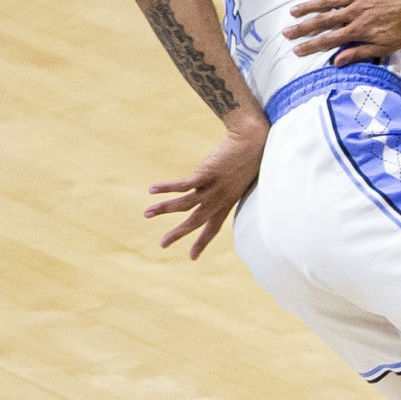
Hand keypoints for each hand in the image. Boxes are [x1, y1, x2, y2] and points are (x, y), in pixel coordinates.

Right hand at [144, 124, 266, 258]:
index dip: (202, 242)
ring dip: (164, 209)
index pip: (214, 227)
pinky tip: (152, 190)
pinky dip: (167, 188)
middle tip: (163, 244)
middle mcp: (220, 199)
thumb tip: (219, 188)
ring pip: (185, 205)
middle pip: (196, 221)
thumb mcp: (238, 179)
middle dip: (179, 234)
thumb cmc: (247, 158)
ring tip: (146, 214)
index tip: (192, 257)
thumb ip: (227, 187)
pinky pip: (183, 185)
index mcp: (227, 202)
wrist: (253, 142)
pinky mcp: (206, 174)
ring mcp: (213, 188)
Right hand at [284, 0, 400, 65]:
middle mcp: (354, 13)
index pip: (328, 40)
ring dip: (309, 6)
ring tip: (293, 11)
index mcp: (358, 30)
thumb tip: (337, 61)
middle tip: (286, 33)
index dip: (310, 46)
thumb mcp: (384, 47)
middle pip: (323, 21)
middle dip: (303, 28)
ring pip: (328, 1)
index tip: (296, 50)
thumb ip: (359, 53)